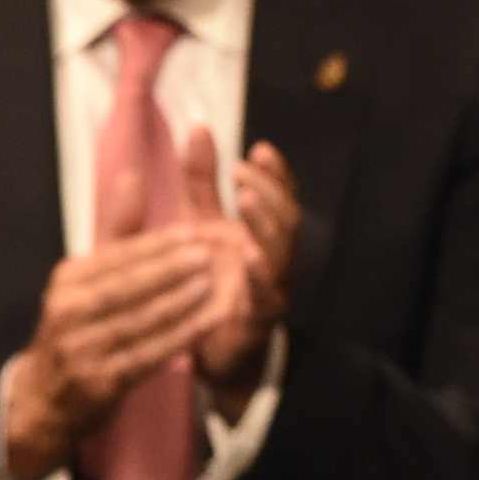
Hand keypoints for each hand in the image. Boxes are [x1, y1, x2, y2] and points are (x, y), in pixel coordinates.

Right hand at [0, 196, 227, 479]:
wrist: (47, 396)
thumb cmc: (80, 324)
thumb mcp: (88, 276)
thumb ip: (116, 229)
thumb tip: (134, 176)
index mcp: (67, 281)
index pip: (116, 258)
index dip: (156, 246)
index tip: (194, 231)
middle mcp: (67, 312)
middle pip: (125, 288)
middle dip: (168, 271)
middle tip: (208, 254)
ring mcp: (80, 349)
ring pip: (137, 322)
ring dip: (176, 304)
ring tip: (212, 286)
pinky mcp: (97, 382)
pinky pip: (143, 357)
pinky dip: (174, 341)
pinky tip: (203, 327)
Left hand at [184, 130, 296, 409]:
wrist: (197, 351)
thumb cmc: (197, 285)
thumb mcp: (191, 225)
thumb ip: (198, 182)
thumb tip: (200, 128)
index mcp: (255, 232)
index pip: (279, 195)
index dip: (276, 172)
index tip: (260, 148)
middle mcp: (270, 256)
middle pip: (287, 216)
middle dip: (271, 189)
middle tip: (243, 169)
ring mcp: (268, 287)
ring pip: (282, 249)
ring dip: (267, 222)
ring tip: (246, 198)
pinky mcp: (257, 318)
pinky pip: (266, 293)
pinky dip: (260, 272)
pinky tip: (248, 253)